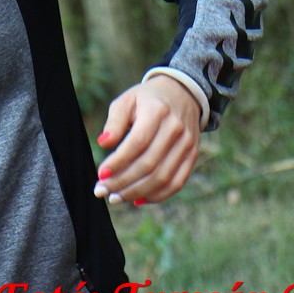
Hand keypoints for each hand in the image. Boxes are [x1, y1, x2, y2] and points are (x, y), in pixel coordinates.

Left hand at [92, 75, 200, 205]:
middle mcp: (175, 129)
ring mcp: (187, 144)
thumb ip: (114, 122)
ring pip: (162, 177)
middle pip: (149, 164)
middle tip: (102, 191)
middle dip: (123, 181)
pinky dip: (157, 195)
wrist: (182, 93)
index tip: (100, 174)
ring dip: (137, 192)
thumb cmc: (147, 99)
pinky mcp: (192, 156)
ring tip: (116, 198)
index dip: (118, 162)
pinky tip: (138, 199)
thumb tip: (103, 143)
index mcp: (157, 112)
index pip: (137, 143)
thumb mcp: (126, 100)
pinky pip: (177, 182)